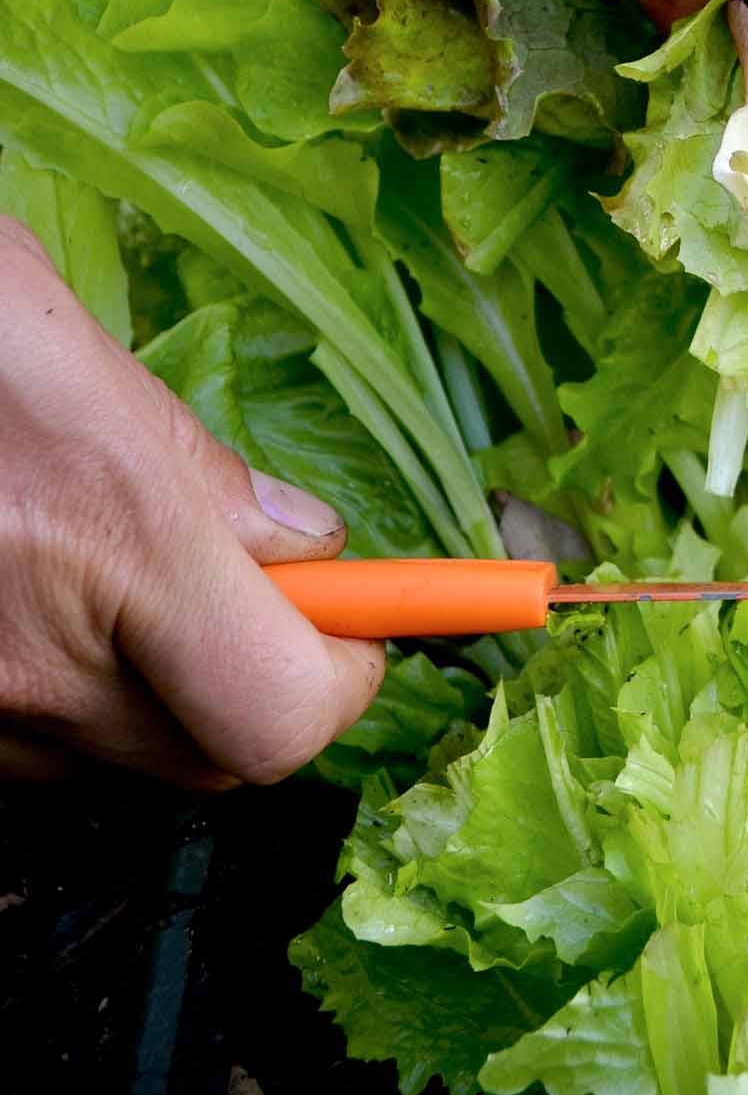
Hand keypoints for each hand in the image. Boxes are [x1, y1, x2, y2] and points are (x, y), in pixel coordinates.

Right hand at [0, 222, 383, 787]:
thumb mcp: (41, 330)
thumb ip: (181, 452)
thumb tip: (294, 537)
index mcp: (107, 540)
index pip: (285, 713)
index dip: (348, 676)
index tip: (367, 614)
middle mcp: (35, 661)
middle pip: (219, 762)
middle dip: (271, 688)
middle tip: (277, 594)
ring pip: (121, 764)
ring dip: (167, 696)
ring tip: (139, 581)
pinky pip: (30, 754)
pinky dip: (71, 701)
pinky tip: (48, 601)